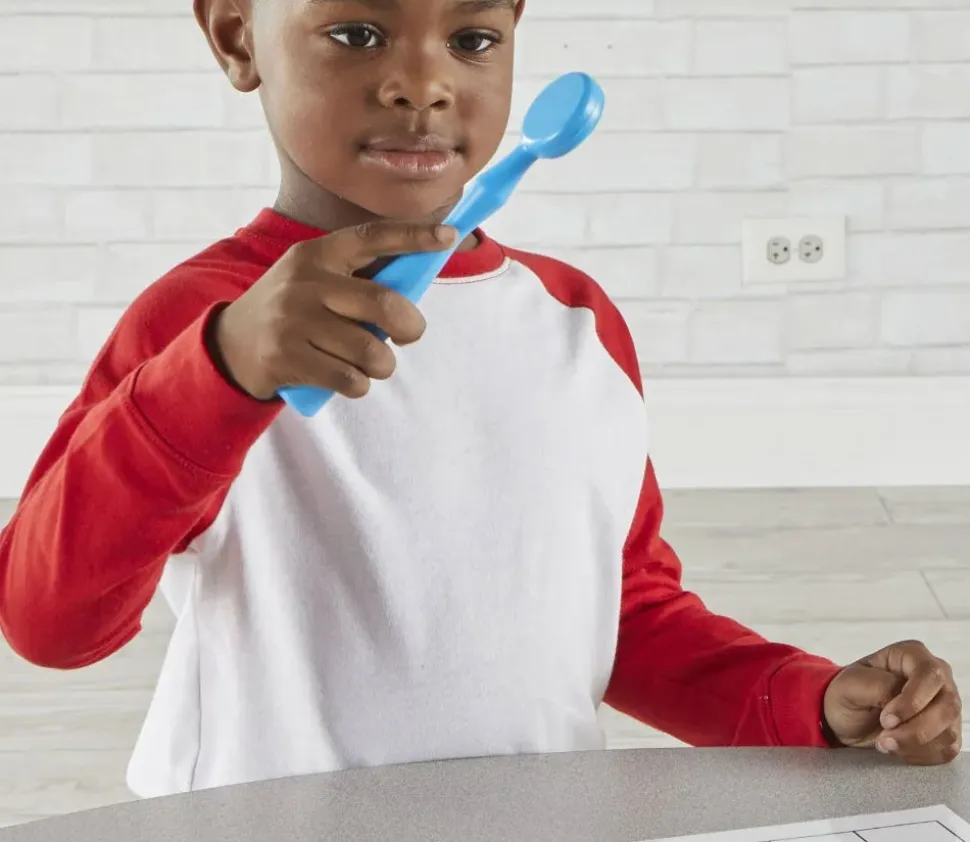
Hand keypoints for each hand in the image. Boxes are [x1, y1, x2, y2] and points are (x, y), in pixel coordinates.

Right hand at [213, 221, 457, 400]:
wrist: (231, 345)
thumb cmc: (295, 310)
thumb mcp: (317, 280)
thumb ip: (359, 278)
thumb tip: (419, 277)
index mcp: (317, 255)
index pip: (371, 237)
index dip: (412, 236)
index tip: (448, 235)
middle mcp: (305, 283)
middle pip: (383, 304)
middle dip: (411, 326)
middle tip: (410, 335)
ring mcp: (294, 322)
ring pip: (371, 351)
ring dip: (382, 364)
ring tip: (370, 362)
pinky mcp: (288, 359)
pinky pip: (350, 380)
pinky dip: (360, 385)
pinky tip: (348, 378)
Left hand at [823, 640, 961, 764]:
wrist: (845, 718)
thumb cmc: (848, 693)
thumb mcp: (851, 683)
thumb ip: (878, 685)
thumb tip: (901, 697)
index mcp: (912, 655)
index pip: (930, 674)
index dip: (913, 700)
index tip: (886, 719)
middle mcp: (936, 678)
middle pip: (947, 705)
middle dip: (915, 729)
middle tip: (884, 738)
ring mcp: (944, 705)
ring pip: (948, 730)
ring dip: (915, 744)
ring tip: (884, 743)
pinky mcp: (946, 732)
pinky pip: (946, 750)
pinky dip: (921, 755)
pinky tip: (898, 750)